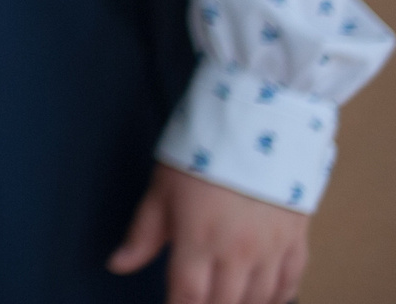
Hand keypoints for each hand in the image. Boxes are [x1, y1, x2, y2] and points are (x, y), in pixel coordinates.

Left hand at [109, 164, 307, 303]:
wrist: (258, 125)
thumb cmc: (201, 153)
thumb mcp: (161, 190)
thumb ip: (142, 234)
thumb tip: (117, 265)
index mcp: (199, 242)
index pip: (187, 298)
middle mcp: (238, 254)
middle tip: (195, 300)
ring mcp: (271, 251)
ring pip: (259, 300)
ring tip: (224, 298)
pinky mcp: (296, 241)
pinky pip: (290, 284)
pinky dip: (278, 298)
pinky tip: (264, 299)